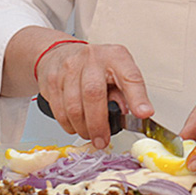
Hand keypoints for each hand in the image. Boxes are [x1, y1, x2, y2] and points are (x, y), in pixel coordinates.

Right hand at [36, 41, 152, 149]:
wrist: (60, 53)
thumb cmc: (94, 67)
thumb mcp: (117, 71)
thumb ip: (126, 92)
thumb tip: (133, 115)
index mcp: (115, 56)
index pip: (129, 76)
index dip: (137, 97)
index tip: (143, 114)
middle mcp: (91, 59)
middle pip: (93, 94)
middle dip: (98, 124)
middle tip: (102, 141)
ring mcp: (68, 68)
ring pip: (73, 106)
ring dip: (83, 128)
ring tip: (90, 134)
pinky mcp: (52, 80)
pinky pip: (59, 110)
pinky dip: (69, 125)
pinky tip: (76, 126)